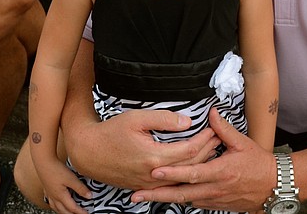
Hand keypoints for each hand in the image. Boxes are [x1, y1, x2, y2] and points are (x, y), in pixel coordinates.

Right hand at [36, 158, 90, 213]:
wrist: (43, 162)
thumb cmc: (56, 169)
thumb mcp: (71, 179)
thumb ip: (80, 188)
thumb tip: (89, 196)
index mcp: (60, 196)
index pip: (72, 208)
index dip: (80, 212)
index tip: (86, 213)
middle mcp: (54, 197)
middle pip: (63, 211)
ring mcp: (49, 194)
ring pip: (56, 208)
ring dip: (63, 212)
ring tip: (68, 213)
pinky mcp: (47, 189)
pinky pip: (51, 202)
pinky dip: (56, 206)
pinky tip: (57, 203)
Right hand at [64, 109, 221, 189]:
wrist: (88, 152)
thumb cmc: (111, 133)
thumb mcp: (137, 119)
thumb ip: (164, 119)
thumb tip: (187, 121)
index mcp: (154, 157)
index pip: (189, 151)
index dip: (204, 139)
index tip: (213, 127)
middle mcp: (154, 175)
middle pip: (190, 166)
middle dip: (206, 151)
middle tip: (218, 137)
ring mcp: (149, 184)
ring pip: (182, 178)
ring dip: (199, 164)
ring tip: (210, 150)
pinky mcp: (145, 186)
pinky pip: (172, 183)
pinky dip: (186, 173)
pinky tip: (192, 165)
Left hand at [131, 109, 274, 211]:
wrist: (272, 186)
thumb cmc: (258, 164)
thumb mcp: (242, 143)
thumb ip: (223, 129)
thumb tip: (211, 113)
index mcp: (220, 171)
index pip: (191, 174)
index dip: (172, 173)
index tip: (154, 171)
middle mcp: (215, 188)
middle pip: (181, 194)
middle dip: (157, 194)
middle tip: (137, 194)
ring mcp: (214, 199)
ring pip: (185, 201)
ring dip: (165, 199)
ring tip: (145, 196)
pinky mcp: (216, 205)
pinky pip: (194, 203)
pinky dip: (180, 200)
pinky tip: (167, 197)